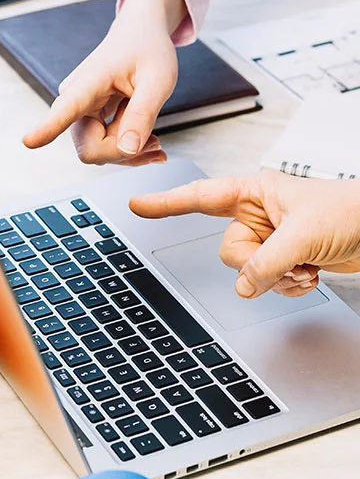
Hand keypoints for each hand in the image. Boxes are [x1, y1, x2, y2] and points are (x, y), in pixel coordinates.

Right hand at [23, 0, 185, 165]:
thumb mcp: (159, 78)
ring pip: (97, 152)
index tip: (29, 141)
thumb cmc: (148, 50)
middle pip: (90, 149)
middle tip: (155, 141)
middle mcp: (75, 99)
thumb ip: (143, 113)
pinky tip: (147, 142)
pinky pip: (102, 149)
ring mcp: (78, 112)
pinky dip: (127, 150)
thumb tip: (127, 150)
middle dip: (122, 152)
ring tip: (153, 137)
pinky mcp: (86, 120)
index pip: (66, 109)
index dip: (48, 127)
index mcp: (90, 81)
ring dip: (127, 152)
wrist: (139, 35)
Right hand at [130, 170, 359, 298]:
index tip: (139, 206)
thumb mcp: (303, 234)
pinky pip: (267, 282)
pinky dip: (289, 285)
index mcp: (254, 192)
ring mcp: (271, 239)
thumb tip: (242, 286)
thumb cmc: (352, 210)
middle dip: (257, 262)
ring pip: (247, 270)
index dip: (167, 203)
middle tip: (287, 257)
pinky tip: (311, 274)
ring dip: (279, 277)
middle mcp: (258, 215)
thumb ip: (265, 262)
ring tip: (306, 264)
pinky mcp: (285, 259)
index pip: (201, 197)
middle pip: (228, 249)